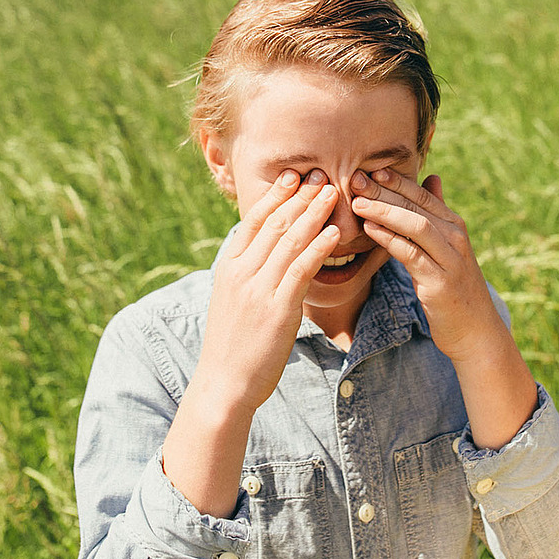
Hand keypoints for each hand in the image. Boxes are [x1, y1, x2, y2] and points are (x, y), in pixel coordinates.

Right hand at [197, 169, 340, 415]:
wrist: (224, 383)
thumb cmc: (232, 344)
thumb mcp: (232, 299)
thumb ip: (246, 271)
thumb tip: (263, 249)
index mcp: (228, 267)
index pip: (253, 220)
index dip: (276, 196)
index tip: (294, 176)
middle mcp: (241, 272)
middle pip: (274, 223)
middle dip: (300, 197)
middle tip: (321, 175)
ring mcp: (258, 289)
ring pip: (290, 240)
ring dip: (314, 213)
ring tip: (333, 193)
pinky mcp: (277, 309)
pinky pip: (301, 270)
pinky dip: (319, 248)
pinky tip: (334, 234)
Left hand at [350, 169, 500, 361]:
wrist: (475, 330)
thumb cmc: (453, 286)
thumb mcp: (447, 246)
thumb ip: (437, 213)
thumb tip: (432, 177)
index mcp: (454, 225)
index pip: (422, 195)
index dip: (396, 181)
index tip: (370, 170)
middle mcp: (455, 237)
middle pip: (416, 206)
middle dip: (385, 191)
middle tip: (356, 179)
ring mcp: (450, 259)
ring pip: (416, 225)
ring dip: (385, 211)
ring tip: (358, 203)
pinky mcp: (440, 282)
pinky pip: (411, 254)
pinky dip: (390, 239)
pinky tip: (370, 230)